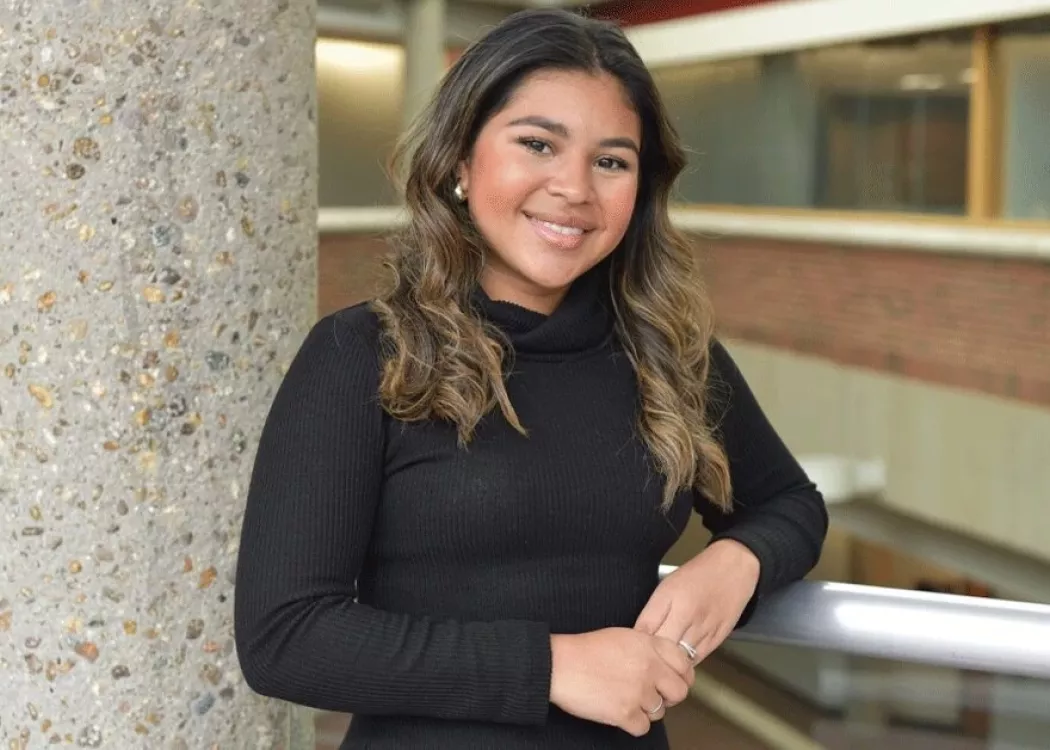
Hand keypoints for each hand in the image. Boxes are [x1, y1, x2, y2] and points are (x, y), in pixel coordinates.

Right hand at [549, 628, 694, 736]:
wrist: (560, 664)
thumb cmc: (585, 650)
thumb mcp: (623, 636)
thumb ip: (648, 648)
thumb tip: (663, 663)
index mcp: (649, 645)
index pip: (685, 664)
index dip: (681, 675)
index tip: (673, 680)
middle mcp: (649, 668)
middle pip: (679, 692)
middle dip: (668, 696)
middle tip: (654, 696)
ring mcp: (638, 692)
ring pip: (660, 712)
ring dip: (646, 710)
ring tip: (627, 699)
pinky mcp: (625, 713)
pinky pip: (643, 727)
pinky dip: (632, 723)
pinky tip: (620, 712)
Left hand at [635, 539, 759, 666]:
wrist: (734, 568)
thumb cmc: (697, 575)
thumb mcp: (666, 587)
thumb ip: (651, 613)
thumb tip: (636, 636)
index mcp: (672, 600)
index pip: (646, 632)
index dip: (635, 644)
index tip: (630, 649)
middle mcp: (689, 617)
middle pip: (663, 650)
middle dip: (650, 658)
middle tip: (642, 662)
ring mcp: (705, 631)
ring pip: (680, 660)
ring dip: (668, 665)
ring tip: (659, 667)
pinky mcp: (718, 640)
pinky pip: (697, 660)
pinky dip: (685, 664)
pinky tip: (678, 663)